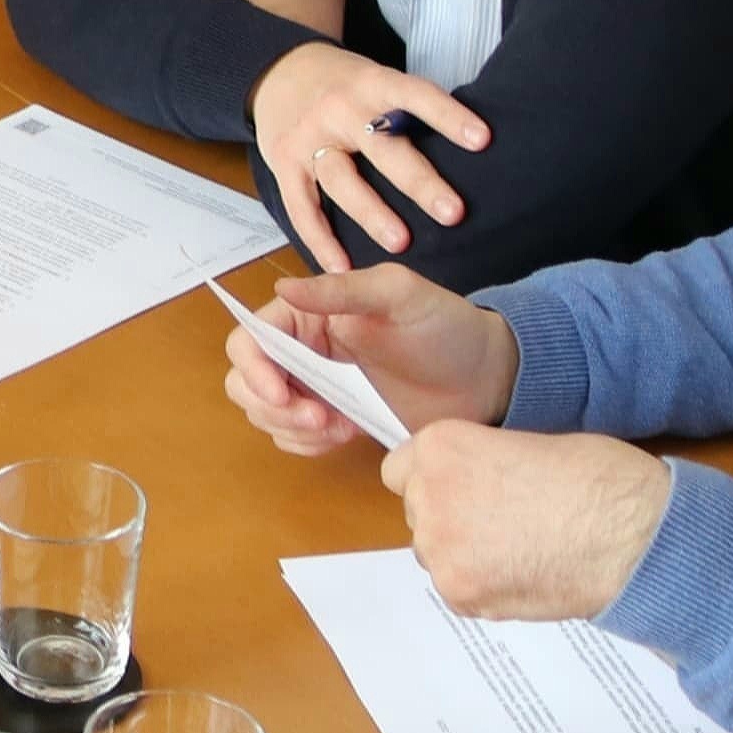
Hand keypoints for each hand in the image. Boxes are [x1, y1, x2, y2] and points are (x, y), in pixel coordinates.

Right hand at [222, 261, 518, 450]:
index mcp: (308, 314)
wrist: (486, 377)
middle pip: (245, 382)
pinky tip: (345, 435)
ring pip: (265, 414)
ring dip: (291, 429)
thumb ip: (341, 290)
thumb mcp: (399, 295)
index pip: (251, 339)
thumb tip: (283, 288)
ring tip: (338, 428)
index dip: (254, 369)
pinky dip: (307, 444)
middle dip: (272, 407)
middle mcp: (302, 349)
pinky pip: (294, 438)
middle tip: (319, 420)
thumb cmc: (446, 326)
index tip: (282, 395)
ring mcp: (315, 387)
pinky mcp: (332, 420)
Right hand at [248, 40, 491, 272]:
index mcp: (370, 83)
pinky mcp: (282, 162)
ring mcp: (307, 137)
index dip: (447, 116)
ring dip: (372, 214)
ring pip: (342, 181)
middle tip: (453, 213)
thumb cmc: (344, 84)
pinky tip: (342, 266)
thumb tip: (468, 151)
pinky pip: (302, 206)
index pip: (414, 95)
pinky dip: (320, 239)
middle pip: (382, 148)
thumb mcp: (374, 78)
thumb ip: (405, 109)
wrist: (277, 71)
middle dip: (419, 182)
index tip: (481, 140)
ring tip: (403, 244)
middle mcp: (338, 108)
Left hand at [385, 423, 670, 620]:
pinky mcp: (461, 594)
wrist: (636, 537)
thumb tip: (472, 483)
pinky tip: (525, 573)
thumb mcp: (527, 443)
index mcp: (442, 448)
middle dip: (451, 516)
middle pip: (419, 513)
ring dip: (463, 552)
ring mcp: (440, 550)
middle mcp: (428, 496)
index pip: (402, 469)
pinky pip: (456, 590)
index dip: (435, 479)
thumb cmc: (600, 479)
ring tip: (520, 549)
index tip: (463, 487)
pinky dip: (483, 585)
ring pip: (434, 554)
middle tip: (502, 520)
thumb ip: (482, 463)